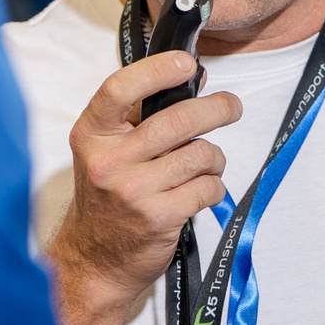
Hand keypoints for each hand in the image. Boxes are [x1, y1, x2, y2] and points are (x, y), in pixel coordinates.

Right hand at [46, 51, 241, 314]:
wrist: (94, 261)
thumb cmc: (107, 199)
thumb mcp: (108, 151)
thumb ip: (142, 115)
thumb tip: (194, 76)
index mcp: (92, 135)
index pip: (120, 89)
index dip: (158, 69)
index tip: (187, 64)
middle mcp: (108, 161)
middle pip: (178, 119)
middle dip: (217, 109)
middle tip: (232, 107)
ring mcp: (133, 191)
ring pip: (200, 154)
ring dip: (214, 158)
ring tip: (206, 165)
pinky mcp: (158, 217)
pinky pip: (207, 187)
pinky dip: (213, 187)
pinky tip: (200, 192)